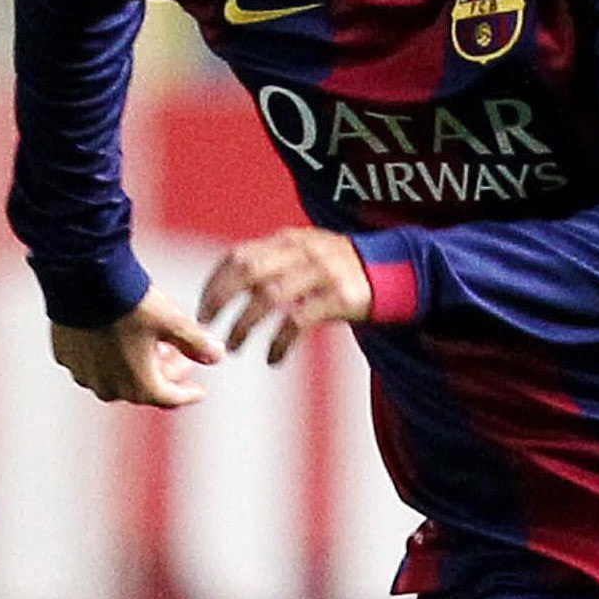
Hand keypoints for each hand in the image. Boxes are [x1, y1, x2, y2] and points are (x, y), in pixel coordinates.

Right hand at [51, 287, 223, 406]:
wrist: (81, 279)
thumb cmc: (130, 301)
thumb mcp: (172, 321)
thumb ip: (196, 343)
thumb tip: (218, 355)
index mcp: (138, 386)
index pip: (170, 398)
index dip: (188, 394)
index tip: (199, 390)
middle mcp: (108, 388)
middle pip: (143, 388)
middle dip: (165, 373)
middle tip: (179, 356)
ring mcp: (83, 373)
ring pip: (116, 377)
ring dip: (135, 365)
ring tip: (149, 343)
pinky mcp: (65, 355)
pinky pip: (92, 363)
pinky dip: (108, 355)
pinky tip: (116, 336)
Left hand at [197, 227, 369, 366]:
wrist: (394, 270)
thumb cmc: (339, 270)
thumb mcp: (305, 255)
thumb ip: (273, 263)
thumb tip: (229, 285)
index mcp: (287, 240)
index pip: (238, 256)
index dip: (215, 283)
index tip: (203, 309)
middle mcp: (302, 251)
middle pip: (248, 272)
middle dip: (221, 301)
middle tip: (209, 327)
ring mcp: (322, 272)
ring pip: (270, 297)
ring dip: (245, 325)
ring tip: (234, 346)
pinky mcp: (340, 296)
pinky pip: (300, 320)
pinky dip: (280, 342)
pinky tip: (272, 358)